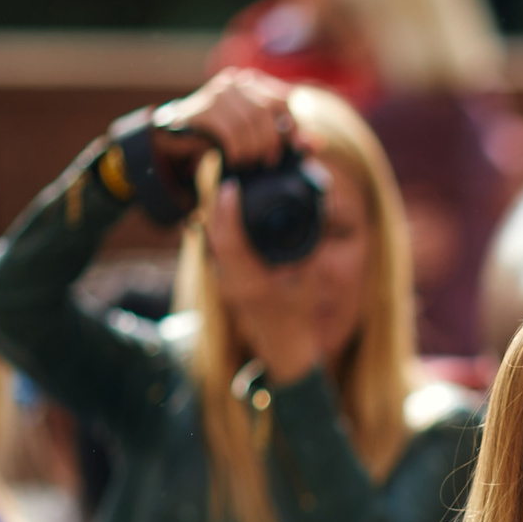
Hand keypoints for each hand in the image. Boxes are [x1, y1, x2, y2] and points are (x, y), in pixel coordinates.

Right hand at [150, 66, 298, 173]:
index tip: (290, 148)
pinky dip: (235, 150)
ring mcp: (215, 93)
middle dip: (271, 141)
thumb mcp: (258, 134)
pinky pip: (228, 132)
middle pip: (266, 112)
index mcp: (252, 82)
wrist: (179, 135)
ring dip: (252, 148)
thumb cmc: (225, 135)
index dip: (291, 126)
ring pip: (247, 123)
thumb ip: (286, 136)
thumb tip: (317, 143)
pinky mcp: (201, 109)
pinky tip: (234, 158)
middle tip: (269, 161)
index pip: (284, 101)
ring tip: (249, 161)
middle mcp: (235, 82)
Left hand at [201, 176, 324, 383]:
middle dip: (215, 202)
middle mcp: (230, 282)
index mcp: (253, 284)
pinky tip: (223, 207)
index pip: (230, 242)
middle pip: (211, 234)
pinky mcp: (221, 278)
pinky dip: (217, 224)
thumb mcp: (310, 279)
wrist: (283, 347)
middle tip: (226, 174)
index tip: (231, 186)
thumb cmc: (300, 315)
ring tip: (224, 184)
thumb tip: (315, 211)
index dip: (227, 211)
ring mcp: (222, 281)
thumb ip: (308, 246)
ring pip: (207, 238)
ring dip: (213, 211)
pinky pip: (212, 245)